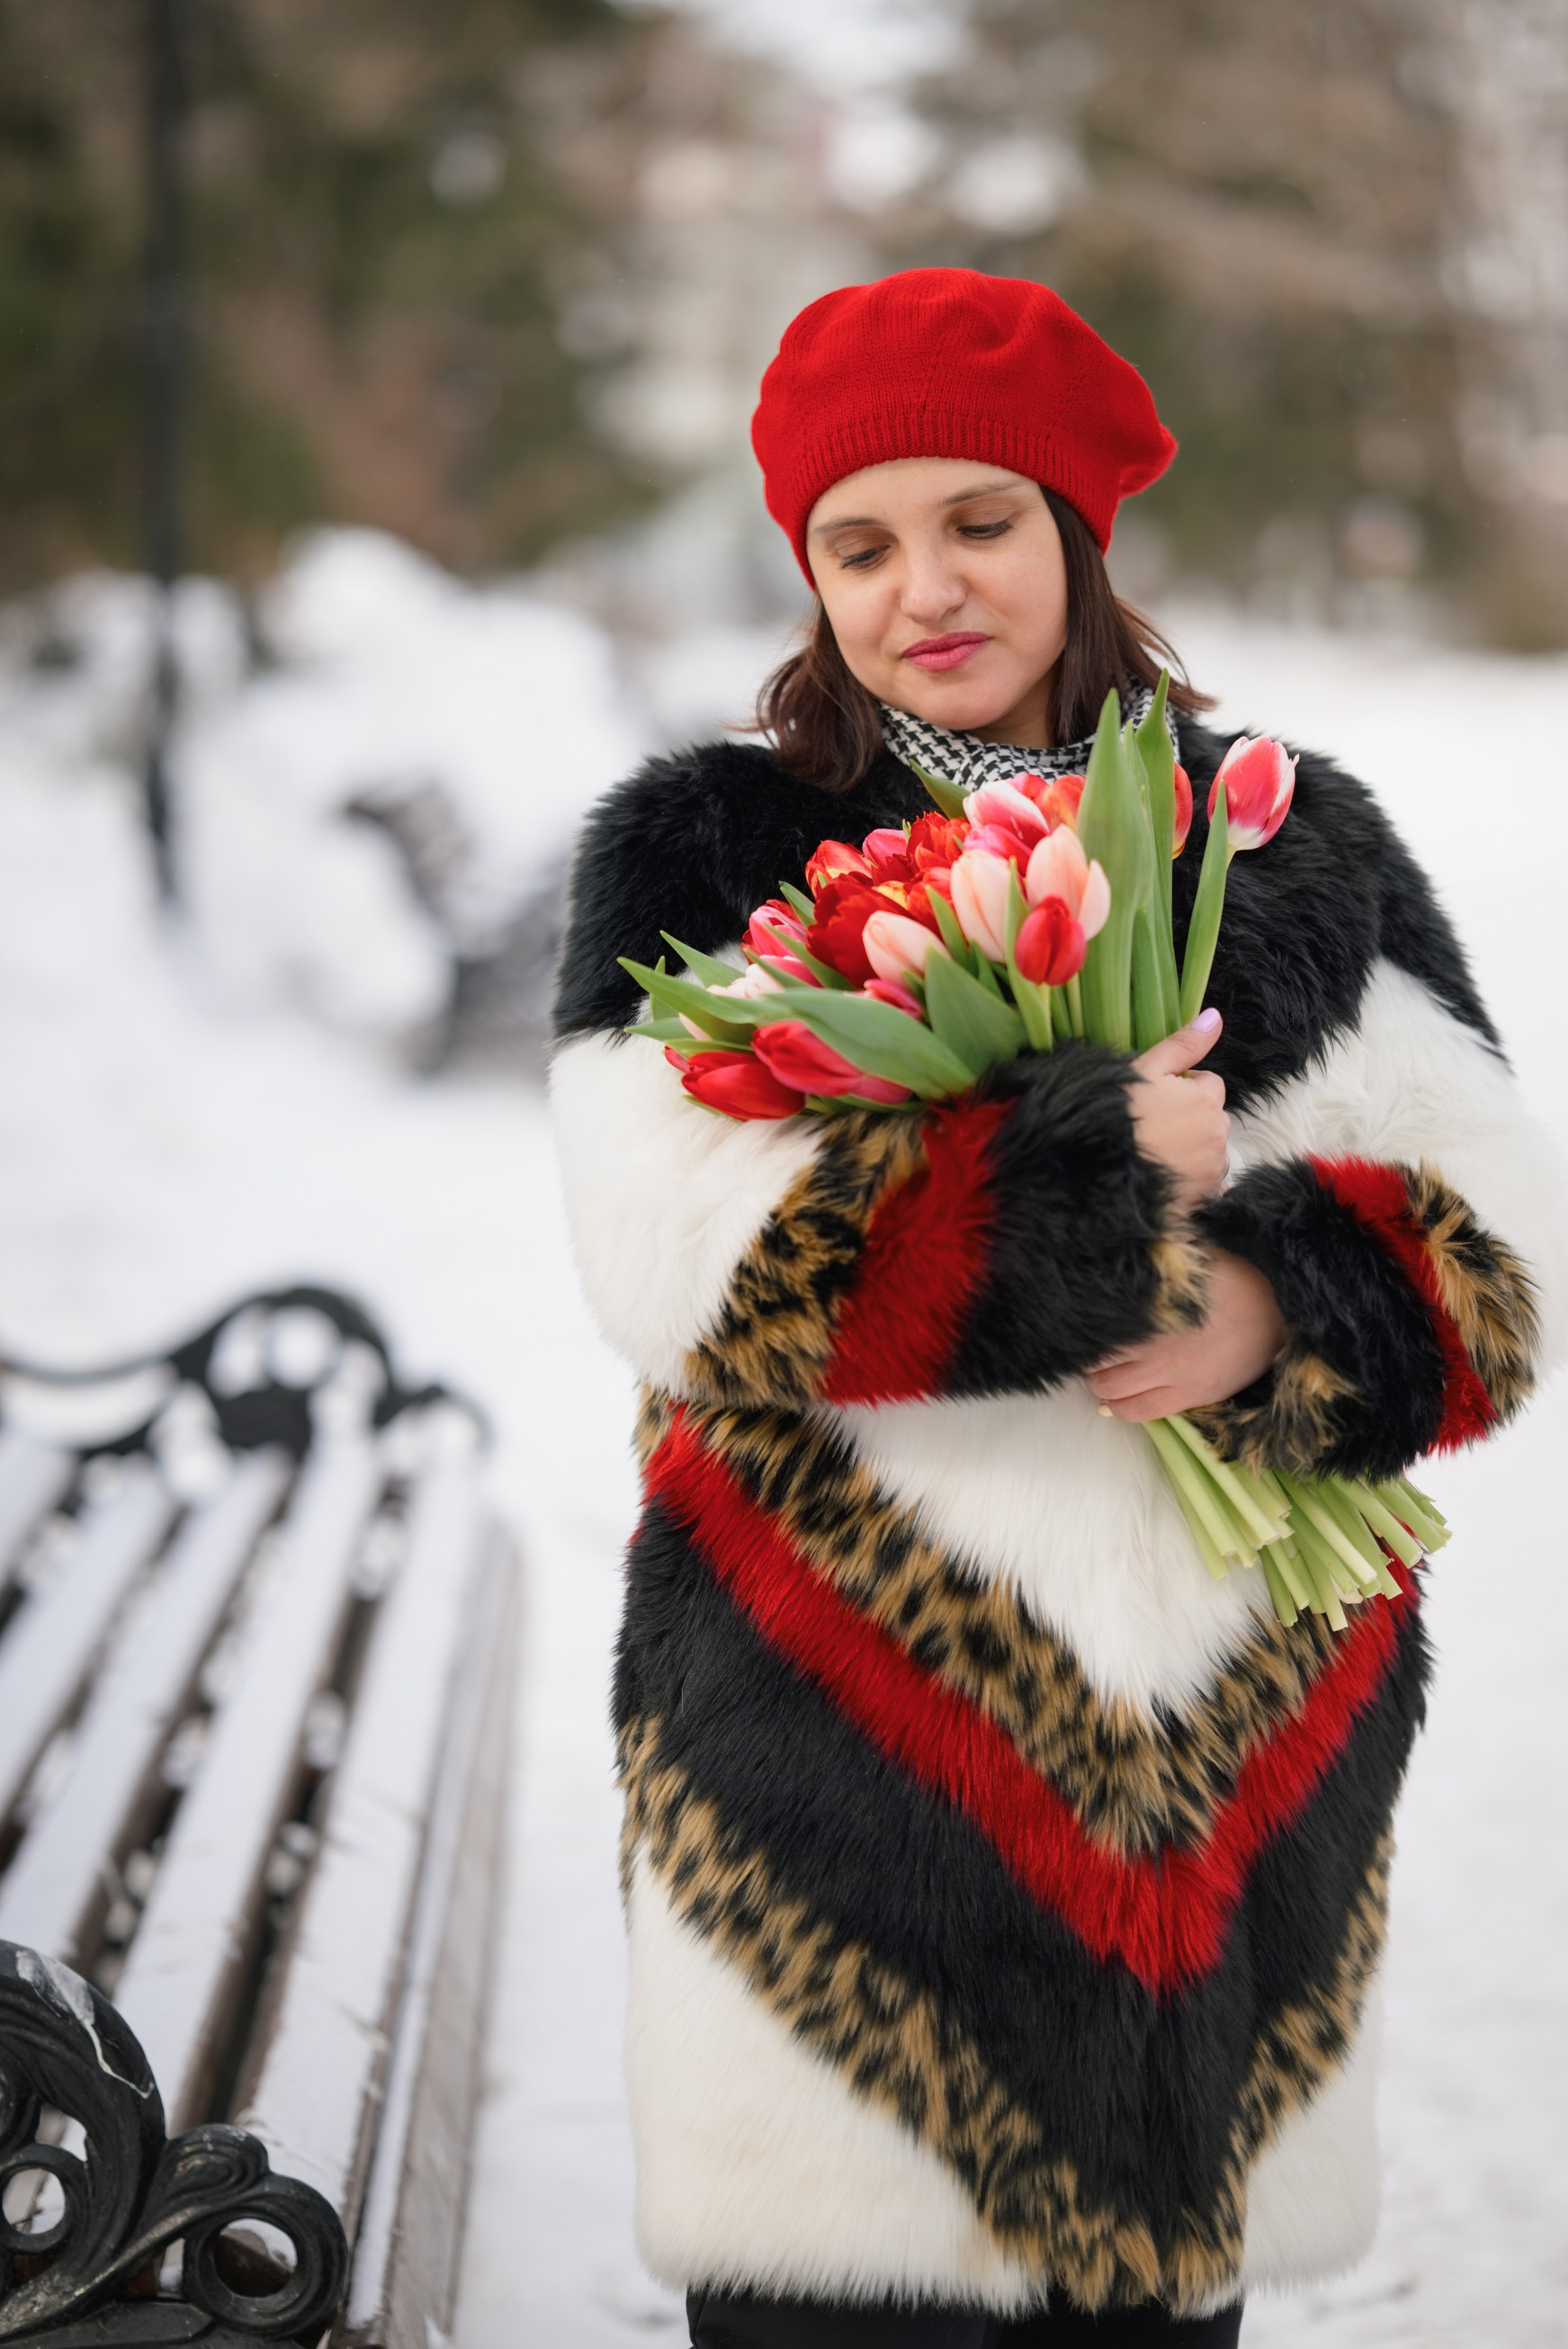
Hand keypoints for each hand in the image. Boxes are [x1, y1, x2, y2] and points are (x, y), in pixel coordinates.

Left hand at [1085, 1251, 1286, 1422]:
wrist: (1280, 1311)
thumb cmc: (1234, 1274)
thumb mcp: (1191, 1251)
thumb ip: (1157, 1250)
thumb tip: (1125, 1234)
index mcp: (1154, 1304)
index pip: (1097, 1327)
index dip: (1084, 1329)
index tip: (1084, 1325)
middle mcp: (1158, 1343)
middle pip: (1097, 1364)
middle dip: (1090, 1360)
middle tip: (1096, 1351)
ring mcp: (1174, 1373)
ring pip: (1111, 1393)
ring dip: (1102, 1384)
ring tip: (1108, 1372)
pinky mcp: (1192, 1395)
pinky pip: (1140, 1412)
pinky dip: (1123, 1407)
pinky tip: (1124, 1395)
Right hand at [1128, 1009, 1229, 1216]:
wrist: (1098, 1175)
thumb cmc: (1116, 1118)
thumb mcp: (1143, 1070)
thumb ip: (1183, 1045)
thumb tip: (1215, 1017)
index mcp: (1206, 1098)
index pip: (1208, 1083)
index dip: (1182, 1088)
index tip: (1156, 1098)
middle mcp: (1218, 1132)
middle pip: (1212, 1117)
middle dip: (1190, 1119)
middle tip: (1152, 1127)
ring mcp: (1213, 1167)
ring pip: (1210, 1150)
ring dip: (1192, 1150)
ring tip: (1155, 1153)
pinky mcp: (1204, 1196)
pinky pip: (1208, 1183)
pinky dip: (1193, 1179)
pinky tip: (1166, 1177)